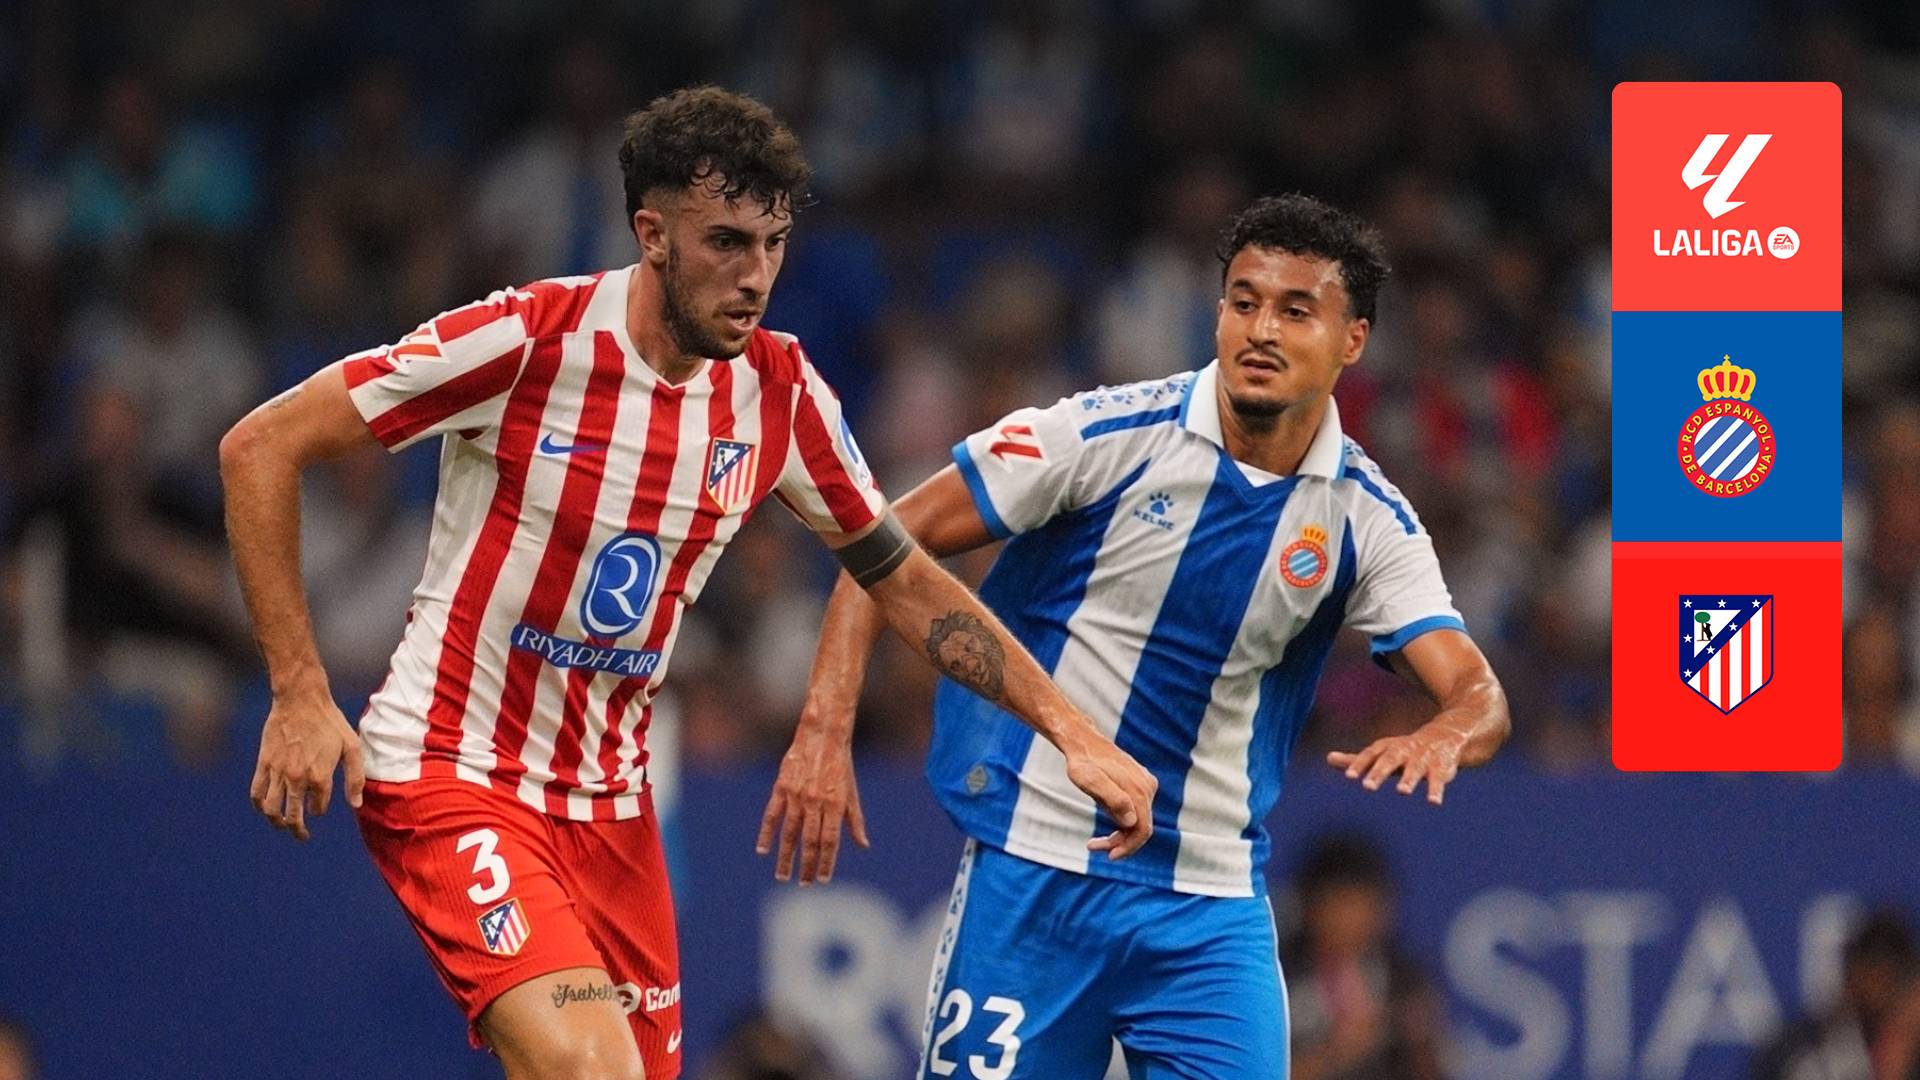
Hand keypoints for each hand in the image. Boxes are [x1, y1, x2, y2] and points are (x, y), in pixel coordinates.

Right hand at [249, 685, 364, 840]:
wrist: (301, 699)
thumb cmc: (330, 722)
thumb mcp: (352, 747)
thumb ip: (355, 778)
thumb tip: (355, 805)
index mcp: (320, 775)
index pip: (318, 807)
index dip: (320, 809)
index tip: (320, 806)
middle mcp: (297, 778)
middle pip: (293, 816)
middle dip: (297, 830)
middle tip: (302, 836)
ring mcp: (278, 772)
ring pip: (271, 809)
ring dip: (276, 822)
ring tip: (282, 826)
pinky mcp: (263, 763)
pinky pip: (256, 792)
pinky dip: (259, 805)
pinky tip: (266, 808)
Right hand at [757, 718, 869, 883]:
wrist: (823, 735)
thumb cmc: (841, 766)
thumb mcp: (852, 792)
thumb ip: (855, 820)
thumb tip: (863, 846)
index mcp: (835, 805)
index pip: (830, 841)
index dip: (825, 862)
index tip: (821, 880)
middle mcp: (816, 802)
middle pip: (809, 841)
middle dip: (805, 866)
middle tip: (802, 884)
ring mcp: (797, 795)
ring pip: (790, 832)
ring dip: (786, 856)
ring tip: (782, 875)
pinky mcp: (781, 787)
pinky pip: (772, 814)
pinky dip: (766, 833)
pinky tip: (763, 850)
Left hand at [1059, 728, 1156, 859]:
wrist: (1082, 741)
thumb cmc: (1083, 762)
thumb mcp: (1091, 782)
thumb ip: (1113, 799)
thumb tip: (1131, 820)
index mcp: (1140, 790)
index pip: (1142, 829)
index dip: (1128, 847)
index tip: (1109, 857)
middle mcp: (1148, 787)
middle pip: (1140, 826)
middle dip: (1121, 842)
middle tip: (1093, 846)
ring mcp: (1145, 785)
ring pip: (1137, 820)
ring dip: (1120, 834)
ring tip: (1095, 840)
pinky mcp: (1138, 783)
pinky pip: (1135, 809)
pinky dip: (1121, 822)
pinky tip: (1103, 817)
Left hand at [1326, 719, 1467, 805]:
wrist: (1444, 737)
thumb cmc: (1404, 749)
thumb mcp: (1380, 752)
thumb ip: (1356, 759)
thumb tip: (1328, 759)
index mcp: (1387, 747)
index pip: (1369, 755)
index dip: (1359, 764)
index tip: (1349, 776)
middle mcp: (1404, 751)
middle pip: (1390, 760)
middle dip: (1379, 772)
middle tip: (1367, 787)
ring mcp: (1422, 758)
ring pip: (1415, 769)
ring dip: (1409, 779)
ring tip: (1402, 792)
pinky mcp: (1441, 768)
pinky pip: (1438, 780)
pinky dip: (1436, 790)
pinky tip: (1433, 802)